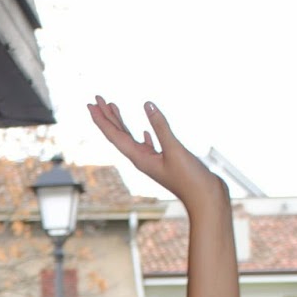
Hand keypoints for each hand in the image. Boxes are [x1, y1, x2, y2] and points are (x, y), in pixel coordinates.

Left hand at [87, 97, 228, 218]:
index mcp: (139, 158)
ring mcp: (152, 161)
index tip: (91, 103)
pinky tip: (143, 131)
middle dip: (106, 116)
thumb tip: (147, 104)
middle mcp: (141, 159)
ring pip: (131, 138)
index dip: (102, 119)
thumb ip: (161, 126)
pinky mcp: (164, 162)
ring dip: (120, 122)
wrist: (205, 198)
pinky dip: (143, 136)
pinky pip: (148, 146)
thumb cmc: (190, 179)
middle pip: (118, 135)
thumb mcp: (174, 149)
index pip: (114, 135)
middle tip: (95, 98)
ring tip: (112, 107)